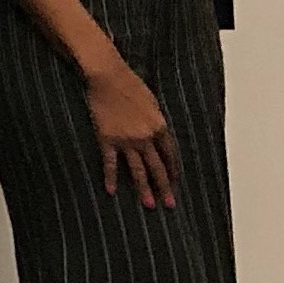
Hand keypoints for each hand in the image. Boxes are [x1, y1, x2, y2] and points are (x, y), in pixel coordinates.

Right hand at [84, 57, 179, 205]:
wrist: (108, 77)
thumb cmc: (130, 84)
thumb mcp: (151, 102)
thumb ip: (155, 121)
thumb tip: (156, 135)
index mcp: (159, 126)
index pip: (171, 154)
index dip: (174, 170)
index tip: (176, 183)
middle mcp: (145, 137)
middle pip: (157, 167)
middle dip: (164, 187)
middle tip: (169, 204)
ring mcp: (126, 140)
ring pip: (137, 169)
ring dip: (143, 188)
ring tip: (148, 205)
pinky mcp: (107, 139)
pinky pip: (110, 162)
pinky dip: (110, 177)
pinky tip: (111, 191)